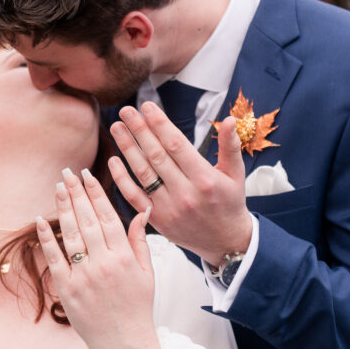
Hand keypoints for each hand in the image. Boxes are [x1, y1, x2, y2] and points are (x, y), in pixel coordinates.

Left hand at [36, 167, 159, 348]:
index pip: (108, 216)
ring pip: (71, 234)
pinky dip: (47, 238)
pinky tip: (40, 219)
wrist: (123, 343)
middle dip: (77, 193)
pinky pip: (55, 258)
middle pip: (87, 220)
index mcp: (124, 257)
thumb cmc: (137, 307)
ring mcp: (84, 276)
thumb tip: (141, 211)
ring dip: (63, 208)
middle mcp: (104, 263)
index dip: (96, 193)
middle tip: (68, 172)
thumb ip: (139, 241)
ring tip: (58, 187)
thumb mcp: (146, 272)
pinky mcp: (67, 290)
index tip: (88, 174)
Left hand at [108, 102, 252, 263]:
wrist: (225, 242)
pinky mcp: (157, 219)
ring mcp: (169, 208)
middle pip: (156, 155)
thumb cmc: (229, 202)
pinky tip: (113, 160)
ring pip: (143, 173)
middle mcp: (185, 193)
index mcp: (205, 178)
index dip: (160, 124)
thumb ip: (230, 145)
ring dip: (127, 148)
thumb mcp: (236, 174)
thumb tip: (230, 119)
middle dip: (139, 130)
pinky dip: (122, 179)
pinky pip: (134, 197)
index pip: (177, 145)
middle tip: (126, 111)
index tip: (147, 106)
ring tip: (117, 127)